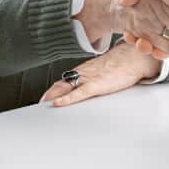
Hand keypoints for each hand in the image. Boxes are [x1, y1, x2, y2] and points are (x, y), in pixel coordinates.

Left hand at [40, 42, 161, 106]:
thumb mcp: (101, 73)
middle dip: (47, 98)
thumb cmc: (119, 67)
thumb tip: (85, 91)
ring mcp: (88, 79)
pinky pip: (78, 93)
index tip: (42, 103)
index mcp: (82, 72)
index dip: (50, 93)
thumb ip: (92, 82)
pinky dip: (66, 99)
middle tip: (36, 110)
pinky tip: (58, 104)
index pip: (61, 83)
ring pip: (64, 89)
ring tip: (41, 110)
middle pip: (58, 86)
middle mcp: (81, 74)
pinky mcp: (96, 84)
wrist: (131, 58)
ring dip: (51, 99)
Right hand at [119, 0, 168, 56]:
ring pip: (158, 35)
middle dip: (137, 31)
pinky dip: (161, 51)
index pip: (141, 2)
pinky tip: (153, 50)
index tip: (123, 20)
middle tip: (129, 37)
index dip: (130, 12)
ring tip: (141, 45)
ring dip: (147, 43)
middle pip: (147, 21)